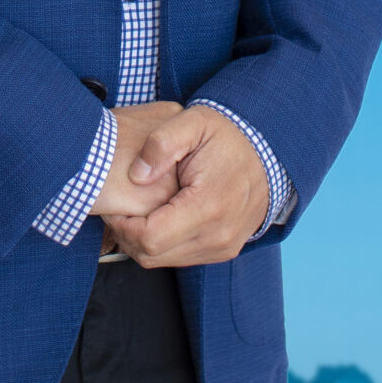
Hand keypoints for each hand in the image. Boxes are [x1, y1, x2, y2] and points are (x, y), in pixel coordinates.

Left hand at [102, 105, 269, 268]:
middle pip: (152, 255)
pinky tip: (156, 217)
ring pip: (163, 261)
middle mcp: (218, 235)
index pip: (150, 237)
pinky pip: (179, 258)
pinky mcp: (223, 250)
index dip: (123, 225)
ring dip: (142, 241)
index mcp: (209, 205)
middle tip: (119, 209)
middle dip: (127, 235)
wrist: (266, 153)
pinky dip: (161, 243)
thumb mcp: (193, 122)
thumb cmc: (226, 136)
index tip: (114, 206)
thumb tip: (136, 175)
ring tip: (135, 211)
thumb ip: (161, 143)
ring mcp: (222, 247)